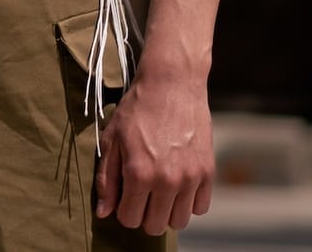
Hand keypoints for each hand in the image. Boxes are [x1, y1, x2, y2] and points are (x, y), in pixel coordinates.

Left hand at [94, 61, 214, 234]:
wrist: (172, 84)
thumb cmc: (136, 110)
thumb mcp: (112, 140)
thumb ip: (107, 179)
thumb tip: (103, 212)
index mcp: (138, 174)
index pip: (130, 219)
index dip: (123, 210)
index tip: (124, 195)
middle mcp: (166, 181)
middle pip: (155, 226)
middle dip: (145, 214)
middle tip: (142, 194)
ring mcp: (190, 177)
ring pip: (179, 221)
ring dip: (167, 210)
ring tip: (160, 190)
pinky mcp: (208, 171)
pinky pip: (200, 207)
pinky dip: (189, 201)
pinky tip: (178, 184)